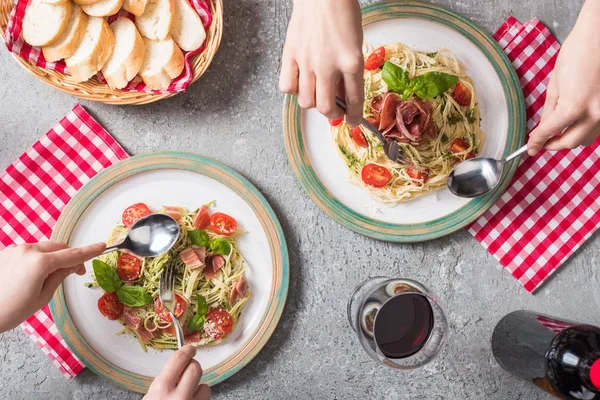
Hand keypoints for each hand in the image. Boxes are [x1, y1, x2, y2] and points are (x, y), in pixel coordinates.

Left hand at [0, 241, 105, 331]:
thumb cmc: (12, 310)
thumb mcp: (43, 296)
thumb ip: (60, 276)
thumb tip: (73, 266)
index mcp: (40, 263)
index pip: (71, 255)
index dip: (89, 252)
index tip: (102, 246)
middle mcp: (27, 250)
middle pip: (58, 247)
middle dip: (69, 256)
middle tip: (76, 272)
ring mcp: (15, 249)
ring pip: (44, 248)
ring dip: (52, 258)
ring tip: (47, 278)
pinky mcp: (6, 252)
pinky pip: (30, 251)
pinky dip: (38, 258)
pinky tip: (31, 275)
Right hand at [144, 345, 210, 399]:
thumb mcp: (150, 395)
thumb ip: (163, 383)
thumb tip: (176, 371)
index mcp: (162, 389)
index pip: (179, 359)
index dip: (187, 351)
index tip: (190, 348)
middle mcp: (179, 396)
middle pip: (195, 368)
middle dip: (191, 368)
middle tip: (186, 371)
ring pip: (204, 386)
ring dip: (197, 387)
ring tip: (186, 393)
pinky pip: (205, 398)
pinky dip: (199, 398)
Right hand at [279, 0, 363, 126]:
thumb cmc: (341, 13)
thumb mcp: (355, 44)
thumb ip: (349, 70)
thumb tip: (342, 93)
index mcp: (351, 61)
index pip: (353, 100)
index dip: (353, 116)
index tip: (352, 121)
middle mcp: (328, 66)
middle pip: (327, 108)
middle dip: (333, 114)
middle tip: (335, 109)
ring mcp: (307, 62)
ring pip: (306, 101)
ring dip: (313, 103)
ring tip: (318, 94)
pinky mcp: (290, 55)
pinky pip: (286, 86)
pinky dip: (293, 90)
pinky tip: (300, 82)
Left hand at [527, 0, 599, 155]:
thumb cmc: (577, 53)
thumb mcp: (555, 84)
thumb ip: (549, 110)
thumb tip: (543, 128)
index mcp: (574, 106)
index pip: (550, 132)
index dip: (537, 142)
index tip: (530, 147)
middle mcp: (594, 113)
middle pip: (569, 142)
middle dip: (552, 145)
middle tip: (540, 143)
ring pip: (585, 139)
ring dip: (569, 139)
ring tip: (556, 132)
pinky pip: (596, 129)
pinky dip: (583, 130)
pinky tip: (573, 124)